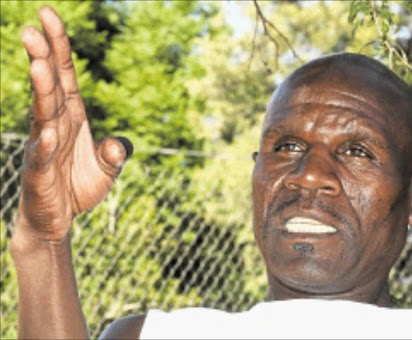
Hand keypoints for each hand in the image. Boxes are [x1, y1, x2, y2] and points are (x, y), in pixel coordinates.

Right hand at [16, 7, 131, 241]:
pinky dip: (47, 145)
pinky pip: (43, 156)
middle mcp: (55, 126)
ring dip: (41, 90)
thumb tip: (120, 143)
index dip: (59, 47)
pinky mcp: (39, 173)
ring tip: (39, 63)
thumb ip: (116, 153)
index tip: (49, 14)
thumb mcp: (108, 168)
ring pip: (43, 114)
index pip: (65, 76)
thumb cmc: (79, 186)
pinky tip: (49, 133)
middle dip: (43, 57)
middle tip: (32, 27)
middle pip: (50, 87)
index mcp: (72, 117)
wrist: (61, 220)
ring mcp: (43, 147)